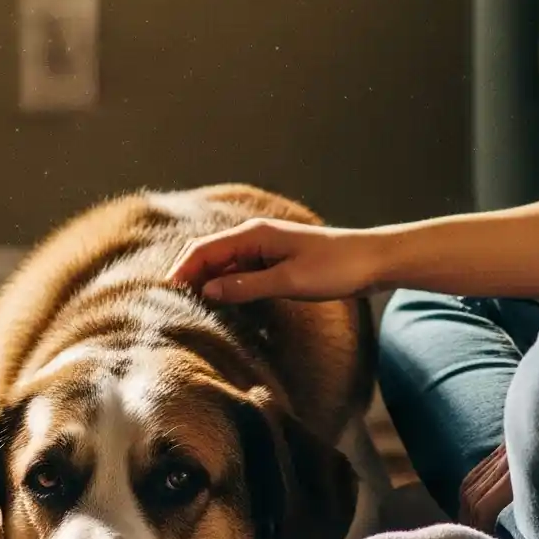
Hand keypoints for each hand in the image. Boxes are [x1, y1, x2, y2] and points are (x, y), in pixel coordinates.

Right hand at [165, 217, 379, 303]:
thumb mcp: (289, 282)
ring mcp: (266, 247)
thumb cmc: (335, 268)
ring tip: (192, 305)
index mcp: (255, 233)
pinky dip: (228, 282)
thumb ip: (247, 286)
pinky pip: (242, 269)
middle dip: (190, 274)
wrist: (373, 260)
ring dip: (208, 279)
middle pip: (210, 253)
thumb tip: (209, 290)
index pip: (204, 249)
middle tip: (172, 302)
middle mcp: (256, 235)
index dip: (182, 269)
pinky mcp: (277, 260)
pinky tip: (224, 300)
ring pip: (225, 262)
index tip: (166, 293)